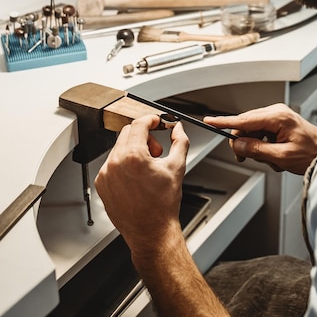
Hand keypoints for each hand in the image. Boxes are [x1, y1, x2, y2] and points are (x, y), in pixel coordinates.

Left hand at [95, 114, 188, 251]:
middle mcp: (116, 163)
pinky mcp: (101, 184)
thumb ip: (180, 141)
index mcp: (134, 157)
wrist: (151, 232)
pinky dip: (124, 164)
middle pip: (128, 133)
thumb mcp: (177, 167)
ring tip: (147, 169)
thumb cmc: (163, 205)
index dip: (151, 120)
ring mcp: (106, 174)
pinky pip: (112, 163)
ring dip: (134, 150)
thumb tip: (178, 127)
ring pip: (119, 147)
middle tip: (157, 151)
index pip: (139, 124)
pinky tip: (136, 179)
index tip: (157, 121)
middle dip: (145, 136)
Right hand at [204, 104, 316, 174]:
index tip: (209, 122)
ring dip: (257, 148)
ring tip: (272, 159)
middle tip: (245, 157)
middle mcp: (276, 113)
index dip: (224, 122)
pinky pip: (262, 134)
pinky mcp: (279, 124)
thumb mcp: (281, 156)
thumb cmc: (312, 153)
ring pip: (253, 132)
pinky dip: (264, 147)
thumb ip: (256, 150)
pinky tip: (275, 156)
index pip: (244, 119)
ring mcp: (278, 117)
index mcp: (277, 116)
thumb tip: (237, 144)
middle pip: (246, 125)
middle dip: (244, 143)